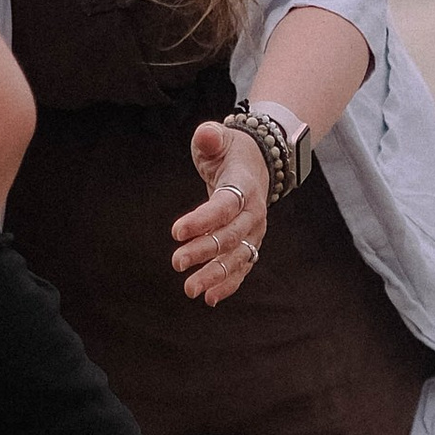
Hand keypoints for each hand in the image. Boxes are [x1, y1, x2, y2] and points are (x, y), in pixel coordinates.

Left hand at [174, 123, 267, 306]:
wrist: (259, 162)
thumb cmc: (231, 150)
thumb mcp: (220, 137)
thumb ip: (210, 137)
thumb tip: (206, 135)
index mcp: (245, 185)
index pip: (224, 205)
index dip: (202, 219)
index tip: (176, 232)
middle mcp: (254, 212)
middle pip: (230, 236)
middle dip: (204, 251)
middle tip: (176, 262)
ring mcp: (254, 231)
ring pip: (237, 257)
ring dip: (215, 275)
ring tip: (190, 289)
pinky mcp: (250, 244)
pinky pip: (242, 268)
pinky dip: (228, 284)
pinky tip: (209, 299)